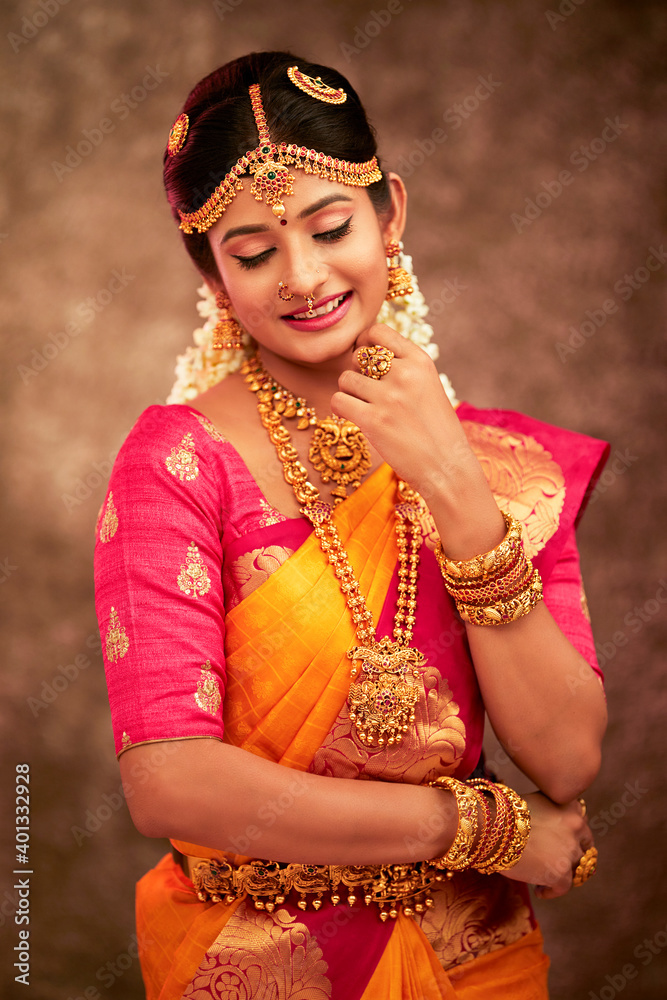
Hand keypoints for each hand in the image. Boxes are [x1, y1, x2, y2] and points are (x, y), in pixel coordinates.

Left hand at [332, 325, 469, 492]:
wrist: (447, 466)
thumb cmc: (437, 429)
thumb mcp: (429, 385)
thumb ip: (404, 367)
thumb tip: (367, 353)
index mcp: (420, 361)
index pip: (378, 332)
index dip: (364, 343)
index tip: (365, 360)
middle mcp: (404, 374)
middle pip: (358, 356)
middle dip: (357, 372)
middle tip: (368, 393)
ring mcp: (388, 397)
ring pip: (345, 379)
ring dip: (349, 393)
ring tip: (364, 408)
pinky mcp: (372, 420)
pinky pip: (338, 401)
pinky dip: (341, 409)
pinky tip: (354, 417)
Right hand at [504, 792, 594, 898]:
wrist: (495, 828)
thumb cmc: (507, 814)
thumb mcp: (535, 803)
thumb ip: (550, 813)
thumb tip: (549, 829)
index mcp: (570, 807)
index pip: (581, 826)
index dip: (573, 837)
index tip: (563, 844)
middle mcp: (576, 827)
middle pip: (583, 848)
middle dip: (573, 857)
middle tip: (558, 863)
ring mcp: (570, 850)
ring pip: (575, 868)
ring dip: (562, 874)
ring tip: (545, 879)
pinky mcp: (562, 872)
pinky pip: (564, 887)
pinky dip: (551, 891)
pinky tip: (539, 891)